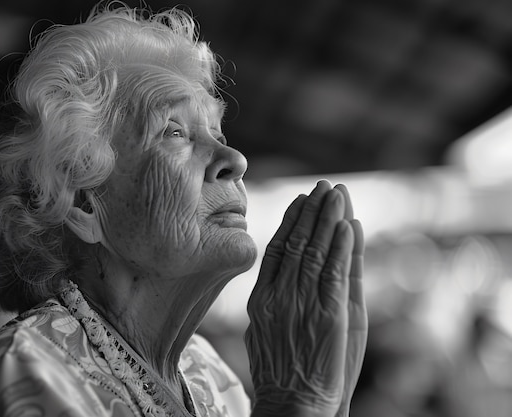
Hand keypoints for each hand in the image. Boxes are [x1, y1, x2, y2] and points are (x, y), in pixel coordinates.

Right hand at [245, 180, 366, 416]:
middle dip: (311, 212)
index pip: (275, 250)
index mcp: (261, 299)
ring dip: (329, 220)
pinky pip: (335, 272)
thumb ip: (267, 301)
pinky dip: (342, 247)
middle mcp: (279, 295)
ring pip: (316, 251)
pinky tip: (348, 225)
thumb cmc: (276, 373)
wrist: (291, 404)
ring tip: (337, 194)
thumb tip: (271, 278)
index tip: (300, 202)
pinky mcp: (329, 314)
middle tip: (323, 187)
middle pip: (296, 244)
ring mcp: (303, 303)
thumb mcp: (260, 332)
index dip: (289, 222)